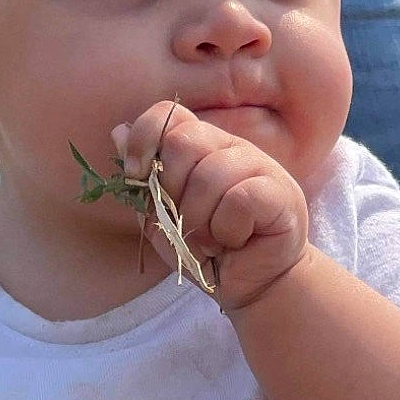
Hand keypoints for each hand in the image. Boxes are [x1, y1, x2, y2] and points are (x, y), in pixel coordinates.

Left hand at [115, 101, 308, 311]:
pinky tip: (236, 241)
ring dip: (199, 221)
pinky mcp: (281, 192)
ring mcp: (259, 165)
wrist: (253, 285)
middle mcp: (230, 147)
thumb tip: (119, 132)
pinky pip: (239, 200)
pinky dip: (227, 230)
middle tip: (185, 223)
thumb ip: (143, 180)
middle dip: (171, 193)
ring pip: (209, 176)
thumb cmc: (208, 251)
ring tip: (211, 240)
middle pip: (183, 142)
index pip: (170, 115)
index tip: (135, 175)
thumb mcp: (162, 219)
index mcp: (202, 147)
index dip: (145, 139)